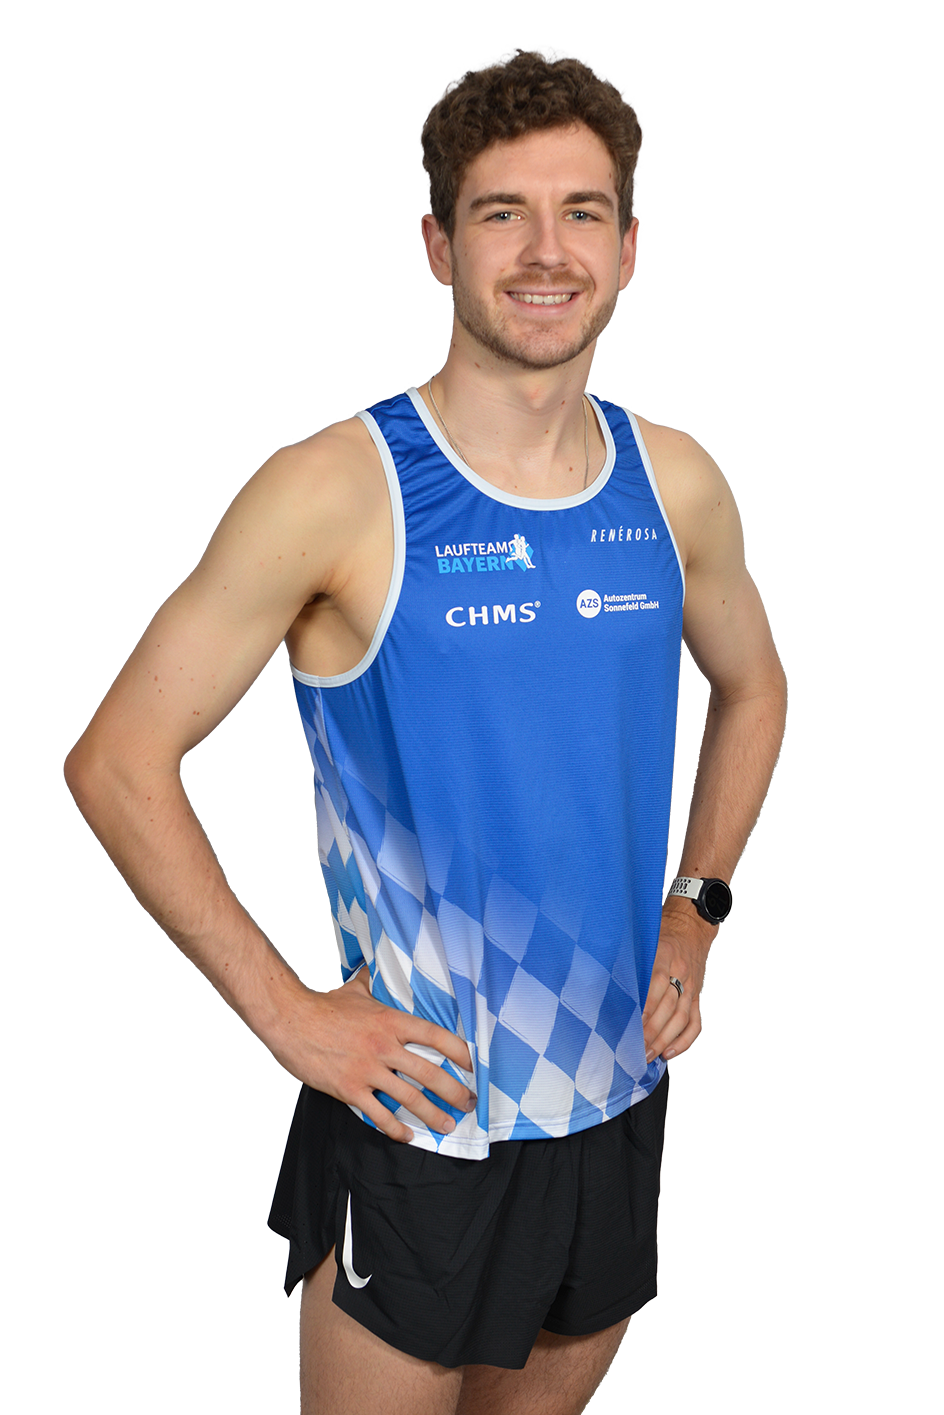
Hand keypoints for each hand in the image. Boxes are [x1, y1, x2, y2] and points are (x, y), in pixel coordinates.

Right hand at [266, 967, 475, 1142]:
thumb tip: (378, 968)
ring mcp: (368, 1069)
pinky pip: (378, 1114)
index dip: (459, 1052)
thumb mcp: (355, 989)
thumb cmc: (322, 1006)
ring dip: (433, 1115)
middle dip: (454, 1092)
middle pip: (430, 1073)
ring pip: (410, 1098)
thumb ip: (373, 983)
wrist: (289, 1020)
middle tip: (469, 1102)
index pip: (435, 1036)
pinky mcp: (349, 1089)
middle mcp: (384, 1046)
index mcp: (391, 1021)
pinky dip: (395, 1128)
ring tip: (446, 1125)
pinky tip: (406, 1135)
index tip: (472, 1065)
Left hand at [641, 907, 715, 1062]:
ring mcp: (692, 986)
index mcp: (665, 954)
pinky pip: (694, 1022)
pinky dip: (683, 1040)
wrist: (692, 925)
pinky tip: (669, 1051)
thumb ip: (631, 958)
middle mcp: (680, 972)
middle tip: (633, 1049)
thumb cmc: (663, 931)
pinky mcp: (697, 996)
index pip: (656, 984)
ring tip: (647, 1055)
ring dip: (664, 1041)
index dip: (645, 1007)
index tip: (630, 1025)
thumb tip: (606, 979)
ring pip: (681, 1019)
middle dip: (651, 1032)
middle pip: (668, 1007)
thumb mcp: (644, 938)